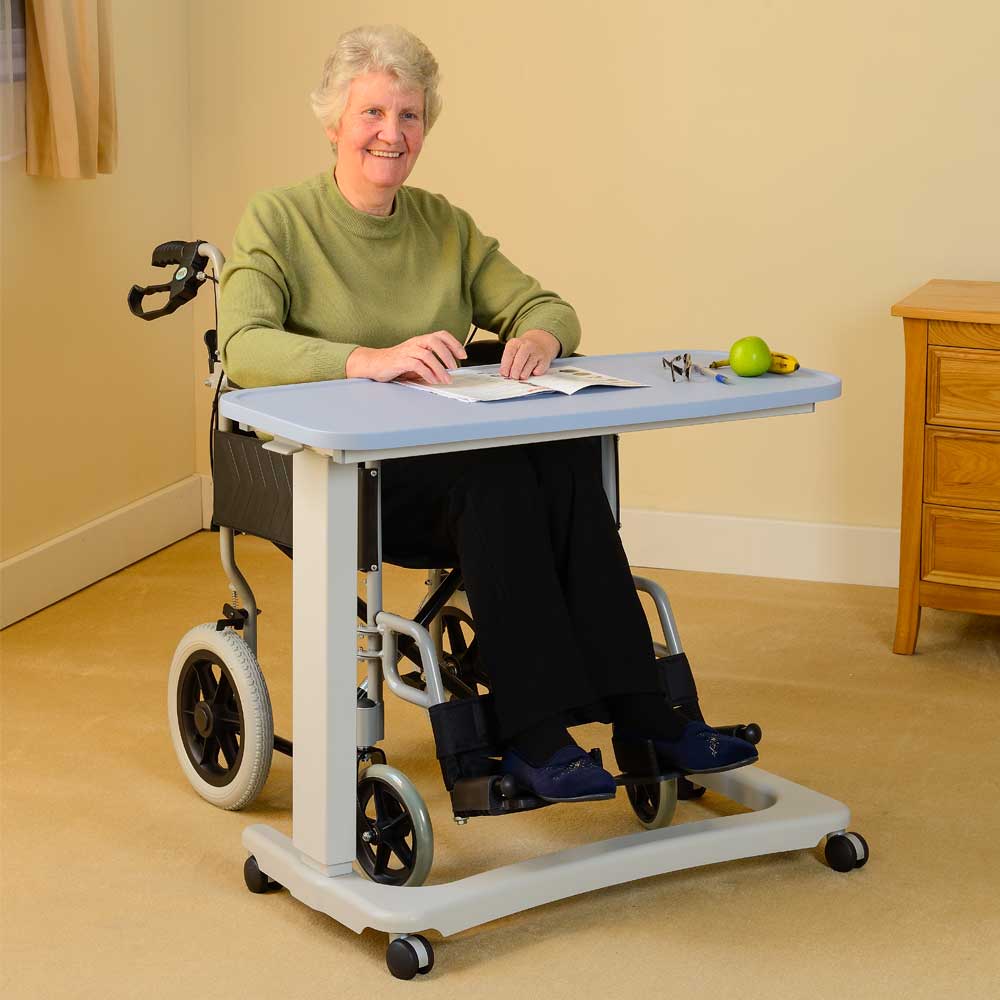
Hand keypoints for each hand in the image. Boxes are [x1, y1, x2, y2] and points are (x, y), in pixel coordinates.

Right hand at [346, 331, 466, 383]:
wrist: (374, 364)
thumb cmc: (396, 363)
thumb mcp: (417, 360)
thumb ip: (430, 363)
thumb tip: (447, 372)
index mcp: (420, 341)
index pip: (441, 335)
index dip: (454, 343)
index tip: (463, 355)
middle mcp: (415, 343)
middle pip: (435, 341)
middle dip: (448, 354)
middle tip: (455, 367)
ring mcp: (407, 351)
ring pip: (428, 355)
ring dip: (440, 368)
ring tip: (446, 379)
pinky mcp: (401, 361)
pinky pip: (418, 366)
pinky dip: (428, 374)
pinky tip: (433, 381)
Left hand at [500, 329, 561, 379]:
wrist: (540, 343)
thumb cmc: (523, 351)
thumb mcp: (513, 351)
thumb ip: (508, 362)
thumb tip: (505, 374)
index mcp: (516, 343)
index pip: (509, 353)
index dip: (506, 365)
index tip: (504, 373)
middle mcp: (527, 345)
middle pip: (520, 358)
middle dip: (516, 369)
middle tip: (513, 377)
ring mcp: (537, 352)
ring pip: (530, 363)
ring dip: (525, 372)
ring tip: (521, 377)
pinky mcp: (545, 359)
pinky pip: (540, 368)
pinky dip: (536, 372)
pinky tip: (533, 373)